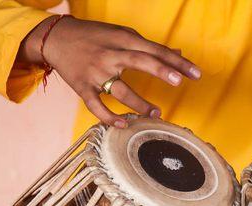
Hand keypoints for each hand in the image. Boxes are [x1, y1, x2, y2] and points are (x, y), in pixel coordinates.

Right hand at [18, 16, 200, 127]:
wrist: (55, 38)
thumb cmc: (95, 36)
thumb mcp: (122, 35)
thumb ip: (149, 47)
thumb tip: (178, 56)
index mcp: (123, 40)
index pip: (155, 50)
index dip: (176, 62)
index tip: (196, 74)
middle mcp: (110, 55)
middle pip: (139, 61)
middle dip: (160, 71)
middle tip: (179, 83)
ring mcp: (96, 72)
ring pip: (120, 90)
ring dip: (139, 104)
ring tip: (156, 114)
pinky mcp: (83, 87)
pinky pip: (96, 106)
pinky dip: (109, 117)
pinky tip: (124, 125)